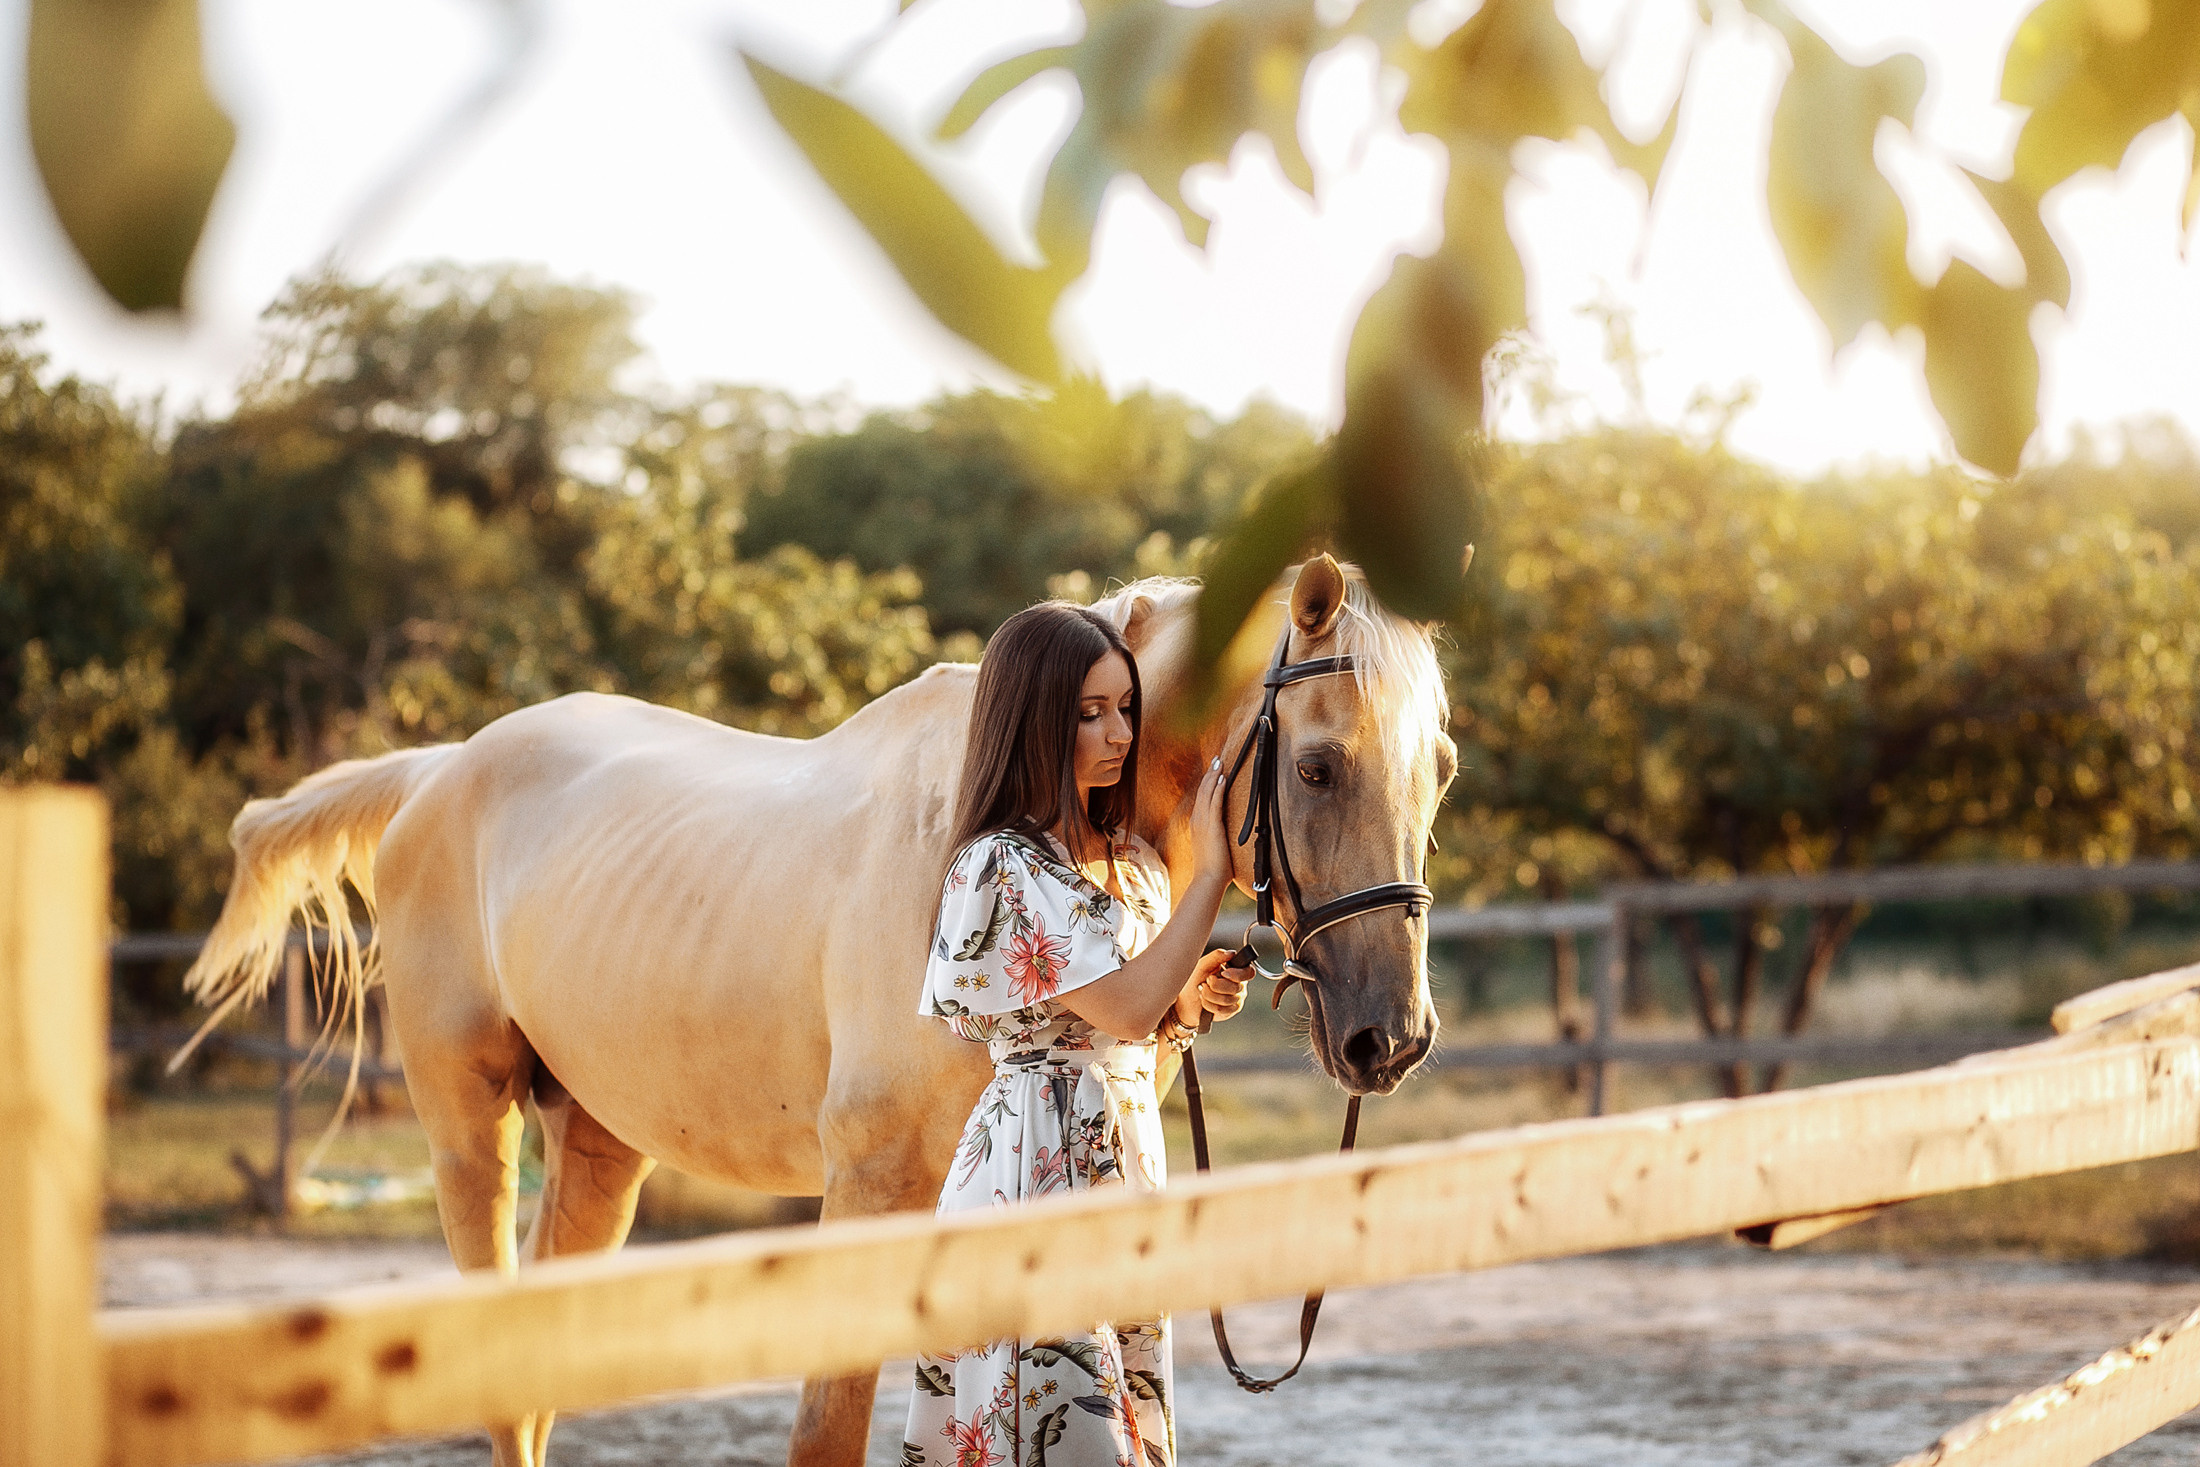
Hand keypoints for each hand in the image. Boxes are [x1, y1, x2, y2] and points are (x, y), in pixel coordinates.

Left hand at [1182, 947, 1249, 1024]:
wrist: (1187, 999)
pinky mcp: (1230, 1011)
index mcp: (1236, 971)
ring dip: (1209, 994)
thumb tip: (1231, 953)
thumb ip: (1217, 956)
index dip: (1237, 974)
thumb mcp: (1203, 964)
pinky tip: (1204, 1000)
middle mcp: (1239, 985)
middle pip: (1235, 987)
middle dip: (1215, 985)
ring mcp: (1236, 999)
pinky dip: (1208, 1004)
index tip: (1223, 973)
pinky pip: (1222, 1009)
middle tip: (1206, 981)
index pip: (1249, 972)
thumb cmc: (1196, 979)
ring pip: (1227, 1000)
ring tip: (1203, 990)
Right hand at [1191, 754, 1231, 884]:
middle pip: (1203, 790)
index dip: (1207, 782)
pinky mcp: (1211, 826)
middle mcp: (1197, 820)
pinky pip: (1214, 803)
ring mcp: (1203, 822)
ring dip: (1214, 776)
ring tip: (1220, 763)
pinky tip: (1222, 779)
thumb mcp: (1214, 846)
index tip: (1214, 770)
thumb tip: (1225, 830)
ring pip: (1207, 793)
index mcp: (1197, 823)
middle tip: (1217, 759)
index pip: (1202, 797)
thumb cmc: (1214, 868)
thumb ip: (1217, 835)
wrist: (1208, 879)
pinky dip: (1218, 789)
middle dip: (1210, 773)